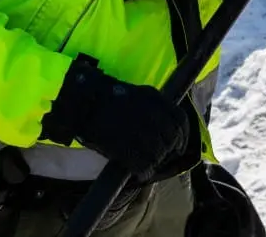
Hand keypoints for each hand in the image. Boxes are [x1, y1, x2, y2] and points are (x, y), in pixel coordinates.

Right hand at [41, 55, 197, 181]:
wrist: (82, 101)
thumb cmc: (108, 98)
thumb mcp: (138, 94)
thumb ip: (156, 108)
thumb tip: (168, 128)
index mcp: (155, 99)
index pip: (180, 121)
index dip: (183, 136)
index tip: (180, 145)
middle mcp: (150, 114)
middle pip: (171, 140)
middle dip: (169, 151)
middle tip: (161, 156)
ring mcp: (137, 130)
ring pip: (158, 154)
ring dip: (155, 162)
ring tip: (148, 163)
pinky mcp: (124, 146)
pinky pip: (142, 165)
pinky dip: (144, 171)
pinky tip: (139, 171)